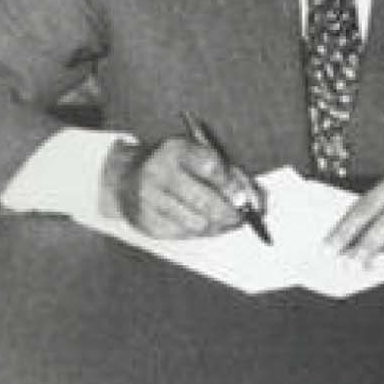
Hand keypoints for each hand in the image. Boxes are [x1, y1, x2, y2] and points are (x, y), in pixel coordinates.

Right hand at [103, 136, 267, 239]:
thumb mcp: (199, 153)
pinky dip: (203, 232)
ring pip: (197, 222)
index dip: (233, 185)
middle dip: (231, 213)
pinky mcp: (145, 222)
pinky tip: (209, 225)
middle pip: (205, 201)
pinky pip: (184, 234)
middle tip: (244, 216)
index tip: (245, 197)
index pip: (211, 167)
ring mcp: (148, 200)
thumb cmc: (175, 164)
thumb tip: (258, 201)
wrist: (125, 177)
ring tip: (229, 221)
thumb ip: (231, 172)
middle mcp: (158, 173)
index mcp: (175, 149)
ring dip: (220, 226)